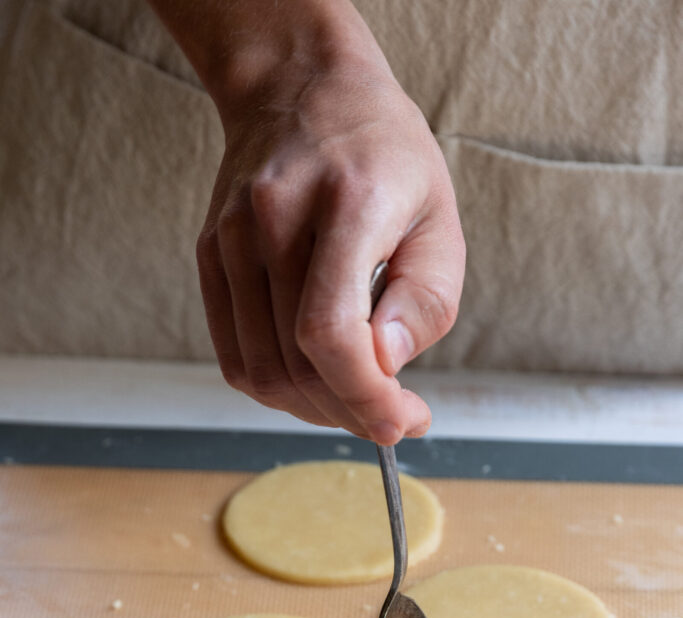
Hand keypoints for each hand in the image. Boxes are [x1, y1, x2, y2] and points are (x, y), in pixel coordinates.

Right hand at [150, 0, 464, 442]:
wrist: (300, 88)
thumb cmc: (383, 155)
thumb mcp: (439, 217)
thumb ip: (425, 299)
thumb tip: (388, 368)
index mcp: (345, 203)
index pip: (330, 330)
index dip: (364, 394)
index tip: (402, 421)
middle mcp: (274, 220)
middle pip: (297, 363)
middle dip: (352, 412)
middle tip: (392, 416)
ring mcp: (231, 240)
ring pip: (263, 372)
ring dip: (315, 409)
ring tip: (356, 398)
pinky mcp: (211, 258)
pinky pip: (236, 357)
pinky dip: (278, 388)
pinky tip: (316, 381)